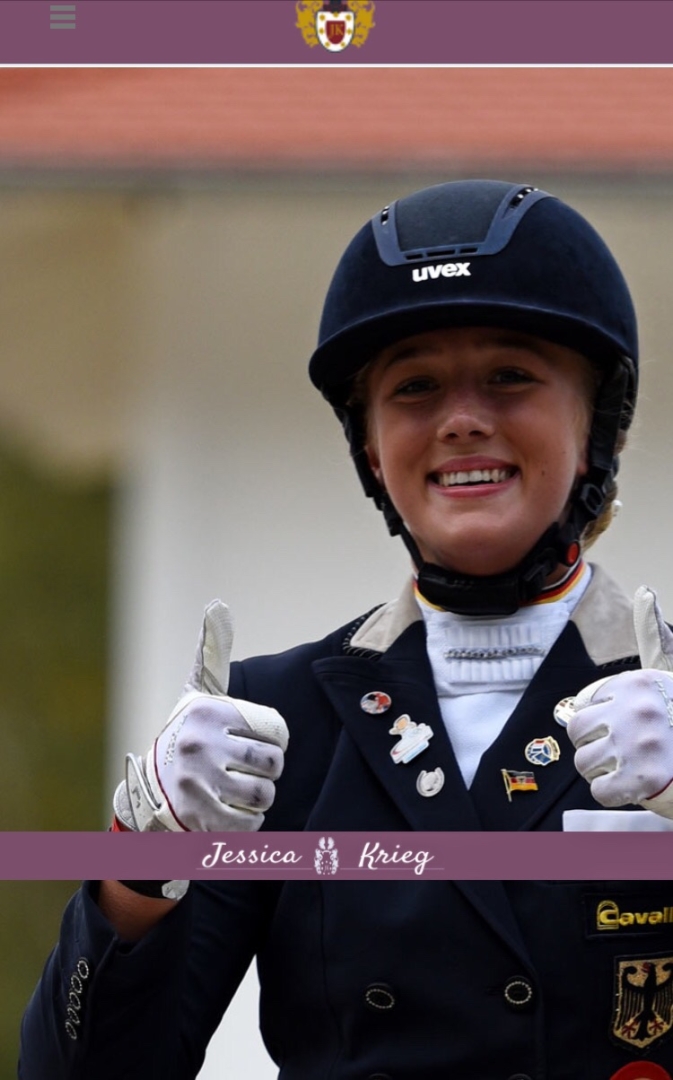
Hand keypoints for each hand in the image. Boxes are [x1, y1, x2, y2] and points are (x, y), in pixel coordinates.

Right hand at [115, 601, 288, 831]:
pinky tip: (233, 808)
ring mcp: (198, 782)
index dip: (274, 740)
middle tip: (251, 768)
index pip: (276, 729)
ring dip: (259, 795)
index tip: (255, 742)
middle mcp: (199, 744)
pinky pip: (250, 823)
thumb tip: (217, 606)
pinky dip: (249, 819)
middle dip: (268, 769)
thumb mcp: (198, 694)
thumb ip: (213, 654)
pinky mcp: (198, 817)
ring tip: (242, 787)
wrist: (148, 790)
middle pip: (272, 763)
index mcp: (208, 711)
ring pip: (264, 793)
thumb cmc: (187, 736)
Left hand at [567, 586, 672, 817]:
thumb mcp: (666, 671)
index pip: (586, 704)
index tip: (626, 726)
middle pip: (577, 732)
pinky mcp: (641, 781)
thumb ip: (653, 634)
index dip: (602, 720)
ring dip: (603, 769)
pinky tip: (632, 785)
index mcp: (638, 683)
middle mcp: (636, 711)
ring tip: (629, 765)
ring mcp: (638, 746)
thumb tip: (646, 592)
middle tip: (623, 750)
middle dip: (594, 745)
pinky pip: (599, 790)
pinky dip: (612, 793)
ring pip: (585, 762)